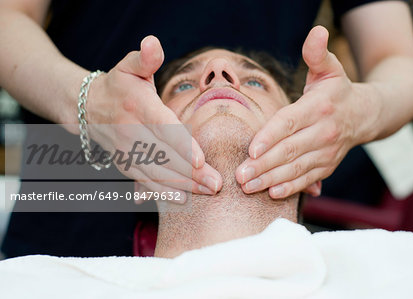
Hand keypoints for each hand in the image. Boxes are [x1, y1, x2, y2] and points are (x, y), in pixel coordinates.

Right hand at [85, 36, 222, 201]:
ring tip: (208, 192)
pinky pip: (145, 181)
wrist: (88, 107)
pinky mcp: (124, 164)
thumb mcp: (129, 65)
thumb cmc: (120, 85)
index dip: (181, 145)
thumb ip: (144, 57)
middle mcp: (130, 131)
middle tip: (217, 184)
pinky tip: (182, 200)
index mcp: (137, 105)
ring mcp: (126, 150)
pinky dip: (163, 192)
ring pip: (156, 172)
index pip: (162, 127)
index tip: (201, 161)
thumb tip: (153, 43)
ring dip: (183, 185)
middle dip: (191, 172)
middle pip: (164, 155)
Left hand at [236, 26, 365, 198]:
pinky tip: (273, 193)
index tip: (251, 150)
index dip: (270, 136)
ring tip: (248, 187)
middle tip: (240, 176)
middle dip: (263, 165)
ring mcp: (327, 152)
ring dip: (271, 180)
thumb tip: (316, 31)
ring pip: (296, 168)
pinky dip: (291, 188)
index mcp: (319, 106)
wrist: (366, 114)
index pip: (290, 123)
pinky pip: (308, 179)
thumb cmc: (336, 90)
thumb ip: (316, 53)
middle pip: (289, 150)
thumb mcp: (328, 68)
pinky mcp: (328, 166)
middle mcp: (324, 131)